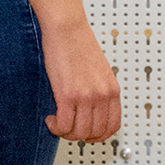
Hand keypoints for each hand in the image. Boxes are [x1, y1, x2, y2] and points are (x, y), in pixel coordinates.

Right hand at [41, 17, 122, 142]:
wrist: (68, 29)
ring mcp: (87, 96)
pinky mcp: (68, 95)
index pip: (113, 126)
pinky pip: (63, 126)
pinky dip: (55, 127)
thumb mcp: (100, 72)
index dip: (99, 136)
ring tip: (58, 122)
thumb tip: (93, 114)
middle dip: (79, 135)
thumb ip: (100, 92)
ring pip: (79, 133)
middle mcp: (103, 94)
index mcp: (113, 89)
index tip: (88, 133)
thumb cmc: (80, 46)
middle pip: (95, 133)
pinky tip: (51, 118)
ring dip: (65, 133)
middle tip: (68, 127)